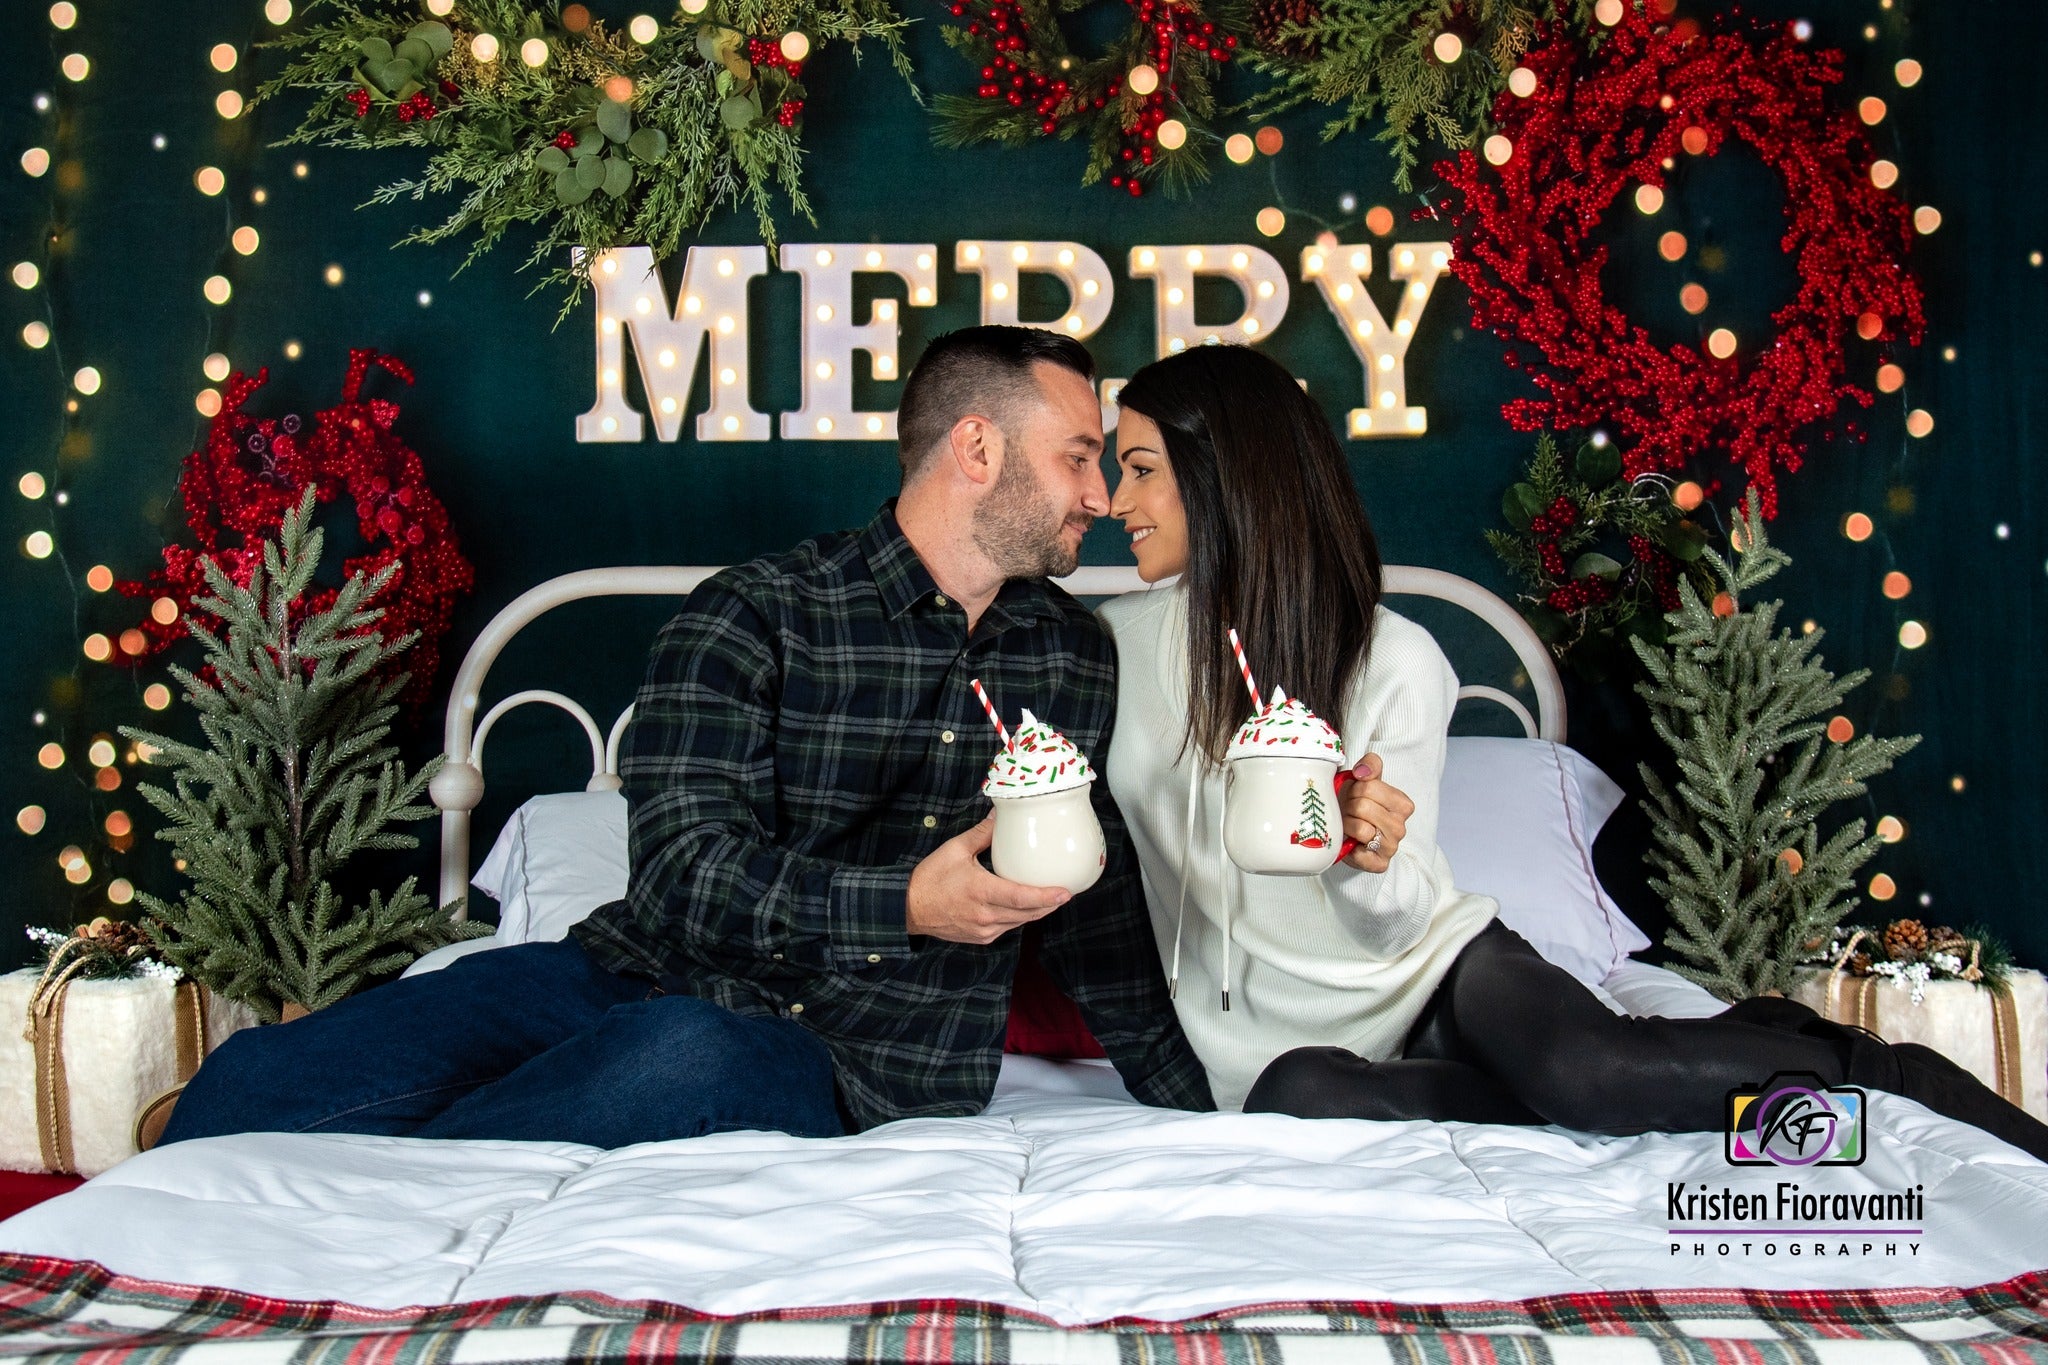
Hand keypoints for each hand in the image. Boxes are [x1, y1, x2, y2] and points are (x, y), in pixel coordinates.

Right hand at [906, 814, 1070, 944]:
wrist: (909, 908)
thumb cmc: (930, 879)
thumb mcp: (955, 850)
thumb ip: (982, 833)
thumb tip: (999, 815)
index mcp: (981, 892)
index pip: (1021, 897)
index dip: (1046, 896)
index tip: (1065, 892)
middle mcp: (986, 915)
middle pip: (1028, 913)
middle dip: (1050, 903)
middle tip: (1066, 891)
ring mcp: (984, 930)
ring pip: (1020, 922)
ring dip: (1037, 911)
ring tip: (1052, 898)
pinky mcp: (981, 937)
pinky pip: (1008, 927)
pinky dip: (1020, 917)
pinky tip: (1026, 906)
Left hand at [1339, 754, 1413, 872]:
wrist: (1352, 836)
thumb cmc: (1358, 806)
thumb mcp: (1365, 780)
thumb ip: (1370, 765)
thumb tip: (1362, 772)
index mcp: (1403, 804)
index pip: (1368, 787)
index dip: (1353, 789)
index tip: (1354, 795)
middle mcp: (1401, 827)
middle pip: (1362, 806)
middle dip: (1348, 806)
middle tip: (1348, 811)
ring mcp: (1392, 847)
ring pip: (1360, 827)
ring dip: (1347, 824)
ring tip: (1349, 825)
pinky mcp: (1380, 863)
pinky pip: (1357, 851)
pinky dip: (1348, 845)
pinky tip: (1351, 842)